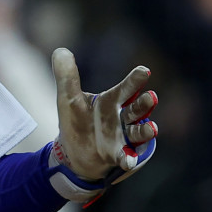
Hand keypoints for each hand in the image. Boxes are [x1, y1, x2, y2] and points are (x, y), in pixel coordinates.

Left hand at [48, 48, 157, 201]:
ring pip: (138, 132)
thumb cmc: (77, 121)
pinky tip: (129, 161)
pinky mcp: (118, 155)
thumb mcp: (68, 98)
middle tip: (151, 97)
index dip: (134, 80)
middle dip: (145, 104)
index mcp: (112, 101)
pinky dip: (128, 158)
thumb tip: (60, 51)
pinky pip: (126, 156)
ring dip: (145, 131)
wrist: (73, 152)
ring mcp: (123, 137)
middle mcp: (122, 118)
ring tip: (151, 128)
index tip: (144, 70)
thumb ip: (66, 76)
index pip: (125, 88)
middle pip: (137, 109)